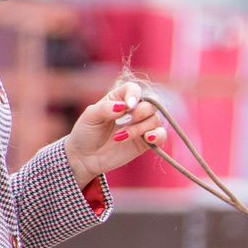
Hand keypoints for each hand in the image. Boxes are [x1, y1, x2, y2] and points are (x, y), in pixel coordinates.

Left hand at [63, 75, 164, 189]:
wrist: (85, 157)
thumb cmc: (86, 133)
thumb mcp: (90, 117)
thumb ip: (105, 108)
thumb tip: (123, 106)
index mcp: (119, 99)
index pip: (134, 89)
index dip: (134, 95)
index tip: (128, 106)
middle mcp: (133, 110)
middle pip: (150, 104)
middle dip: (138, 113)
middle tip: (120, 123)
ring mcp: (141, 126)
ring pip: (155, 119)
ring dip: (140, 128)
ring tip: (120, 136)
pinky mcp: (145, 142)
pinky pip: (161, 135)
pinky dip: (158, 135)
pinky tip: (147, 138)